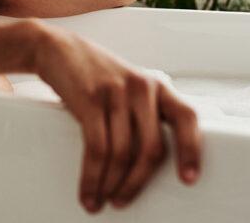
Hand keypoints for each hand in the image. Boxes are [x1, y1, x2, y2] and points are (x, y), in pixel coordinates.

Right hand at [32, 24, 201, 213]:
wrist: (58, 49)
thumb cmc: (95, 73)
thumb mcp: (128, 86)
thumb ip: (144, 112)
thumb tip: (150, 160)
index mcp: (157, 86)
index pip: (186, 118)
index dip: (191, 150)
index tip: (189, 179)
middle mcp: (142, 87)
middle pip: (151, 148)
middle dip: (138, 182)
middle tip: (124, 200)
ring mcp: (116, 92)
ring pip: (122, 153)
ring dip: (111, 184)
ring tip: (102, 199)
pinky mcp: (90, 99)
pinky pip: (97, 148)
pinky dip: (92, 176)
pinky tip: (88, 189)